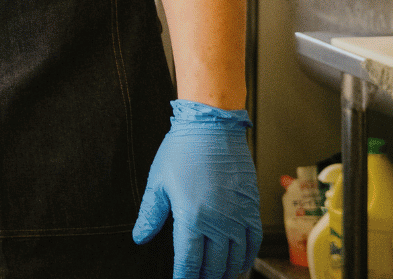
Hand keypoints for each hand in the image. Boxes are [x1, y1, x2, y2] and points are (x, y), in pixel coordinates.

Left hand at [133, 100, 261, 278]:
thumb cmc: (182, 151)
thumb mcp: (158, 183)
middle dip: (204, 278)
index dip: (185, 277)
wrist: (212, 128)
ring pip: (235, 259)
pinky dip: (246, 258)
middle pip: (213, 265)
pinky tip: (239, 263)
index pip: (188, 261)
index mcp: (191, 218)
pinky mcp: (252, 209)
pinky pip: (253, 243)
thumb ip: (149, 215)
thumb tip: (139, 238)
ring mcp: (237, 217)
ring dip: (225, 272)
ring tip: (216, 276)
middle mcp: (218, 222)